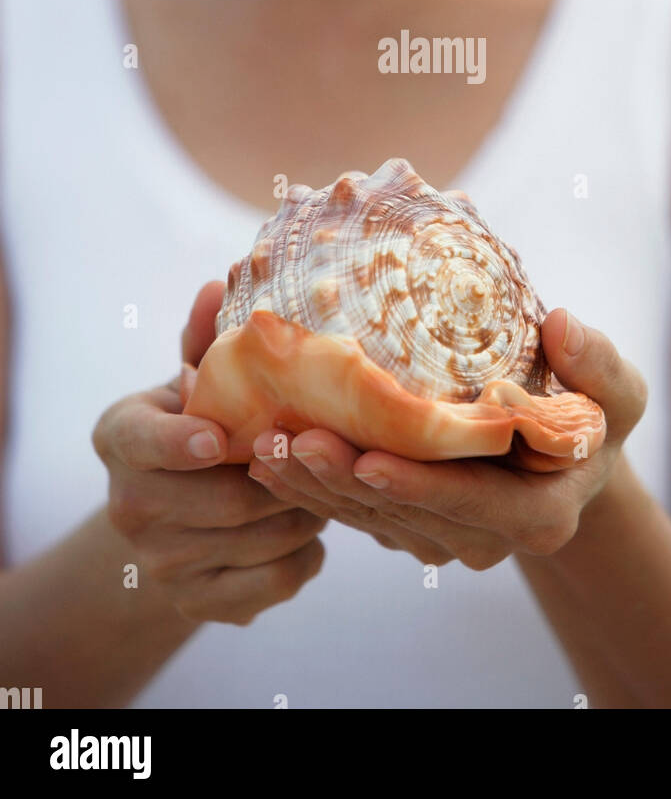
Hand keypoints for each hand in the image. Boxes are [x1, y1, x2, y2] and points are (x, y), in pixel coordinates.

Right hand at [92, 282, 326, 625]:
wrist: (174, 513)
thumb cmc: (201, 421)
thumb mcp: (196, 376)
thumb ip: (205, 337)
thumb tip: (218, 284)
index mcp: (121, 435)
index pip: (145, 441)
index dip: (181, 442)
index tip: (218, 439)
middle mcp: (129, 505)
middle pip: (229, 499)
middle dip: (291, 472)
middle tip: (332, 445)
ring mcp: (161, 563)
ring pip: (265, 538)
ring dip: (311, 507)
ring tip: (330, 478)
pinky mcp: (199, 604)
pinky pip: (279, 580)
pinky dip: (309, 553)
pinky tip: (315, 526)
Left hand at [246, 309, 646, 569]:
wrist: (569, 457)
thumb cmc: (594, 414)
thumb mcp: (618, 394)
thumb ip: (600, 365)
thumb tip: (563, 325)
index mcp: (538, 516)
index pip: (470, 504)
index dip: (418, 484)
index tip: (369, 457)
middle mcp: (486, 542)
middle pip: (406, 515)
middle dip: (346, 482)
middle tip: (294, 441)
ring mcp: (442, 540)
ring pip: (370, 519)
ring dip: (315, 487)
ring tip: (266, 444)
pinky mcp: (409, 528)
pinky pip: (356, 513)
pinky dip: (312, 487)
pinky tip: (269, 455)